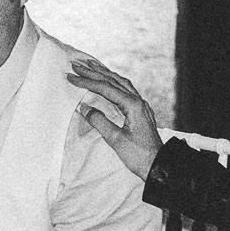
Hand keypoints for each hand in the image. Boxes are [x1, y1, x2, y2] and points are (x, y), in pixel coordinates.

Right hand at [66, 55, 164, 179]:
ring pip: (120, 82)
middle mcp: (137, 101)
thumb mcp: (115, 140)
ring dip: (104, 73)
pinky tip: (108, 81)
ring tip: (90, 65)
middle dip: (93, 71)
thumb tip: (84, 108)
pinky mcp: (140, 111)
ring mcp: (140, 105)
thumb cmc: (138, 155)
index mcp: (132, 105)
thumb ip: (99, 121)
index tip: (71, 77)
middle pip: (113, 80)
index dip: (86, 82)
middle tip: (76, 64)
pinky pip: (125, 89)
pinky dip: (113, 82)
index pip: (105, 88)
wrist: (158, 166)